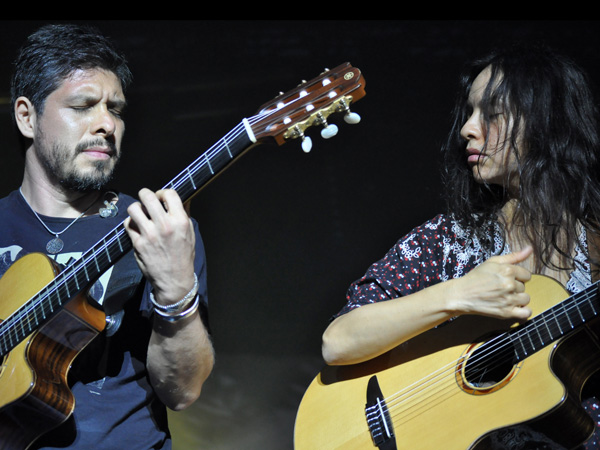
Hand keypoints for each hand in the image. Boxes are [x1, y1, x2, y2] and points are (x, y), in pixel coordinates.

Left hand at [124, 188, 195, 305]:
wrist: (174, 279)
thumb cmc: (183, 256)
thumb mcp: (190, 234)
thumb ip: (183, 215)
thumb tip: (177, 200)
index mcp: (180, 221)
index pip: (169, 193)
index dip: (163, 192)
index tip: (161, 197)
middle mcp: (165, 225)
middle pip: (147, 196)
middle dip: (145, 194)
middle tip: (146, 199)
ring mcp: (149, 234)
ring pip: (134, 208)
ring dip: (136, 208)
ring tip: (140, 213)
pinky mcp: (138, 243)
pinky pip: (128, 224)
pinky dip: (131, 223)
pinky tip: (137, 226)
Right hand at [447, 246, 532, 319]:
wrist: (462, 294)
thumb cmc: (476, 277)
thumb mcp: (492, 262)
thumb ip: (513, 256)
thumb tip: (529, 249)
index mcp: (507, 270)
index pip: (526, 275)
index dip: (518, 276)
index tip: (507, 279)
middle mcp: (510, 284)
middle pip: (524, 287)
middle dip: (515, 287)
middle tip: (501, 287)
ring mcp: (508, 299)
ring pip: (526, 299)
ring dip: (518, 298)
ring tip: (506, 297)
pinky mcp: (506, 312)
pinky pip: (526, 313)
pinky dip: (524, 311)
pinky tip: (514, 307)